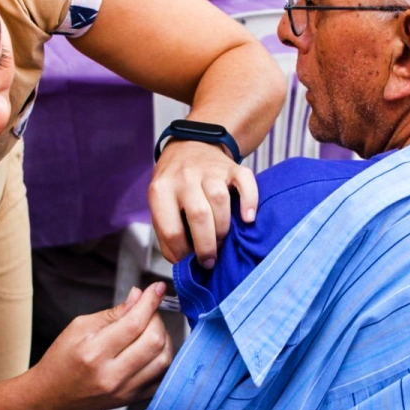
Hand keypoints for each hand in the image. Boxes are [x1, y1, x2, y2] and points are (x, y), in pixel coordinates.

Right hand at [28, 283, 172, 409]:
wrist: (54, 396)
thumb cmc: (62, 360)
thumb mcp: (79, 327)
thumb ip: (112, 313)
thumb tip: (138, 297)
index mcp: (94, 353)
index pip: (134, 323)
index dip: (149, 302)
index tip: (157, 288)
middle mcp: (112, 375)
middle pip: (154, 341)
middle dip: (156, 318)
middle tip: (148, 311)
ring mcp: (125, 391)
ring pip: (164, 359)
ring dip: (164, 338)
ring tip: (150, 329)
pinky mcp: (133, 399)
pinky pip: (163, 378)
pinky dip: (163, 359)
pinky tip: (153, 349)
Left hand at [149, 139, 258, 265]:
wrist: (190, 146)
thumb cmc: (174, 185)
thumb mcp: (160, 205)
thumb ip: (167, 233)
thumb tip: (183, 264)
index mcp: (160, 190)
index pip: (171, 229)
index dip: (181, 253)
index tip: (190, 262)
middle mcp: (184, 177)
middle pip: (199, 215)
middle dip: (206, 245)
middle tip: (210, 261)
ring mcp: (209, 170)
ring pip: (220, 200)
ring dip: (223, 229)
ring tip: (223, 242)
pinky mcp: (232, 167)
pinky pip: (245, 182)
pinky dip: (249, 202)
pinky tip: (248, 219)